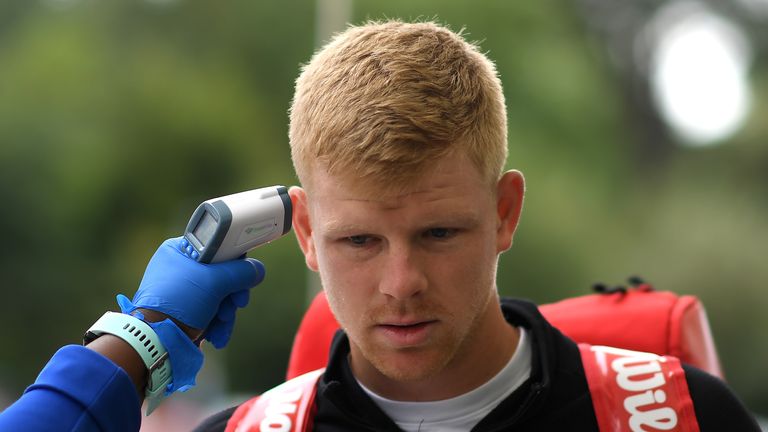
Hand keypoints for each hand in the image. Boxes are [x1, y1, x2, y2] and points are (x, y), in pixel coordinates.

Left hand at [118, 237, 264, 348]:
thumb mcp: (214, 282)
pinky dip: (216, 323)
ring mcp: (181, 291)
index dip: (235, 263)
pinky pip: (208, 310)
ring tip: (221, 328)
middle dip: (231, 296)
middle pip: (221, 275)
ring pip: (218, 296)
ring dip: (225, 313)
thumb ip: (240, 273)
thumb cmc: (179, 303)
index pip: (218, 248)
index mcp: (180, 250)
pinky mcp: (182, 311)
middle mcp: (179, 268)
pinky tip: (217, 336)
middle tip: (237, 305)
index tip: (244, 278)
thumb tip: (259, 270)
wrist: (154, 341)